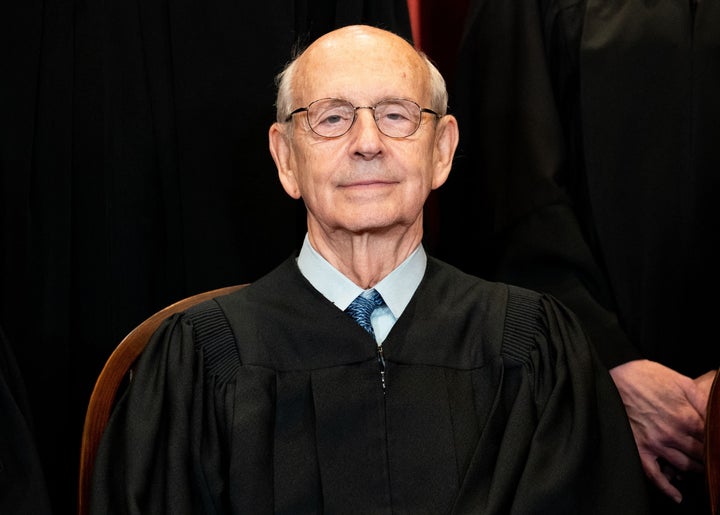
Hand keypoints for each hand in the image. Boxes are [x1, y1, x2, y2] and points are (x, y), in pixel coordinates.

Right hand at [609, 360, 711, 502]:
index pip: (713, 437)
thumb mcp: (678, 380)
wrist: (611, 380)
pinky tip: (677, 496)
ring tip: (701, 469)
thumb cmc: (644, 376)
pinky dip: (668, 489)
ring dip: (696, 470)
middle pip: (702, 454)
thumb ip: (702, 398)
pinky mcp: (640, 449)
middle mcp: (674, 434)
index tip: (718, 444)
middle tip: (712, 458)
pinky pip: (655, 475)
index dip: (717, 441)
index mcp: (688, 416)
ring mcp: (656, 444)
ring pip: (685, 466)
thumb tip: (718, 412)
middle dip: (709, 456)